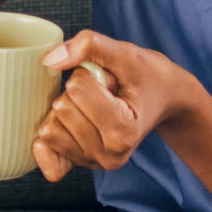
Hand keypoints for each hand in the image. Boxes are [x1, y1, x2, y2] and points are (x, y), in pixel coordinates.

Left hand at [33, 30, 201, 182]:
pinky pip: (46, 159)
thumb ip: (89, 45)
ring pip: (49, 130)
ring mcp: (94, 164)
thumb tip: (49, 61)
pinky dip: (47, 140)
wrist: (165, 101)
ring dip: (65, 111)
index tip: (109, 81)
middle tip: (102, 95)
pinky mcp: (79, 166)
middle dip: (75, 93)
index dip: (87, 74)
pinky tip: (67, 126)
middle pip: (61, 109)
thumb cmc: (147, 76)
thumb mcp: (126, 53)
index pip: (77, 89)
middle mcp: (110, 155)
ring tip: (93, 108)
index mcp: (125, 131)